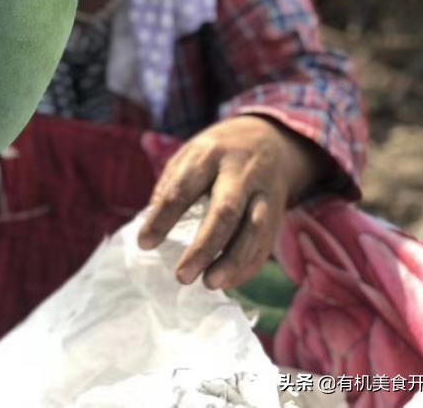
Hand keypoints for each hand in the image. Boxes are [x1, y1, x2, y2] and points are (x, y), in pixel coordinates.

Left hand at [137, 115, 324, 290]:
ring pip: (254, 230)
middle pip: (225, 211)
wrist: (269, 138)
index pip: (183, 188)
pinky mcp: (278, 211)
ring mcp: (263, 192)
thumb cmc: (218, 151)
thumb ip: (171, 186)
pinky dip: (248, 266)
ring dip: (233, 262)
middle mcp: (240, 172)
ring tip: (210, 283)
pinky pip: (266, 243)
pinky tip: (228, 282)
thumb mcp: (191, 154)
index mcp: (210, 154)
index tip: (144, 244)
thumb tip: (151, 228)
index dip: (162, 218)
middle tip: (181, 276)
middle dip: (204, 247)